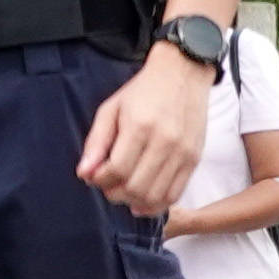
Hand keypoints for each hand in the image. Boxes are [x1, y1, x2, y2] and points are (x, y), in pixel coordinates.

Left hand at [77, 48, 211, 214]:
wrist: (183, 74)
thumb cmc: (143, 91)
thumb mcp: (111, 108)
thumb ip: (96, 142)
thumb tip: (84, 173)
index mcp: (140, 126)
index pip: (117, 169)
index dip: (100, 180)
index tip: (94, 175)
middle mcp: (165, 142)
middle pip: (135, 187)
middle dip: (114, 193)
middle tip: (107, 185)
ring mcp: (183, 152)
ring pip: (155, 196)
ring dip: (134, 201)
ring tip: (123, 191)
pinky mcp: (194, 159)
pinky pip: (175, 194)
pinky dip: (157, 204)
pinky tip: (142, 199)